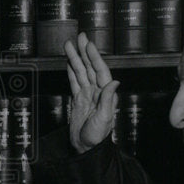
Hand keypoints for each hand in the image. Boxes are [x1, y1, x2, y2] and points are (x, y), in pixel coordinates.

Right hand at [64, 32, 118, 153]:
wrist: (86, 147)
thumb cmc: (97, 136)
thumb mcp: (105, 118)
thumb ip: (108, 99)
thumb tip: (115, 81)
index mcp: (105, 94)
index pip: (99, 71)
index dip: (94, 57)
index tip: (89, 45)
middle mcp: (96, 91)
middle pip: (89, 67)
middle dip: (84, 52)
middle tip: (80, 37)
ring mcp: (87, 94)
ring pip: (80, 72)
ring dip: (75, 58)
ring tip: (69, 45)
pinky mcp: (78, 99)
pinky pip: (73, 81)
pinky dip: (71, 71)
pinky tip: (68, 61)